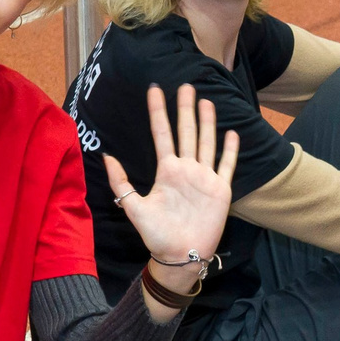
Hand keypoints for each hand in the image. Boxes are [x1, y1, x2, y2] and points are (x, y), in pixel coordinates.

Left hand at [108, 85, 238, 289]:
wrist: (180, 255)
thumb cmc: (155, 235)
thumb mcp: (133, 207)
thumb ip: (122, 182)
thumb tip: (107, 156)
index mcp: (166, 171)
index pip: (162, 134)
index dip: (158, 111)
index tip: (154, 89)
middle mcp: (186, 170)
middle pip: (186, 132)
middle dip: (185, 109)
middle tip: (186, 85)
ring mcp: (205, 178)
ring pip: (207, 143)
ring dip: (207, 122)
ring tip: (207, 101)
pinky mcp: (221, 190)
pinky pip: (227, 166)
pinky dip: (230, 150)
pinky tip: (232, 133)